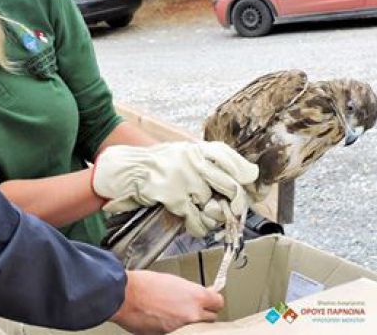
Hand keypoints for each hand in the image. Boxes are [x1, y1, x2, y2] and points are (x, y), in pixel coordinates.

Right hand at [92, 142, 258, 236]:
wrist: (124, 170)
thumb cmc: (153, 164)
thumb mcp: (180, 153)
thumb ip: (205, 160)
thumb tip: (241, 174)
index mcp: (195, 149)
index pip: (230, 158)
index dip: (245, 173)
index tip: (251, 184)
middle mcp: (192, 162)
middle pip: (229, 186)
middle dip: (236, 202)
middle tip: (234, 210)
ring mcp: (184, 179)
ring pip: (214, 206)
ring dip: (213, 217)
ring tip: (206, 217)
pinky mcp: (174, 197)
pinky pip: (197, 218)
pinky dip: (199, 226)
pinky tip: (194, 224)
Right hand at [110, 270, 223, 333]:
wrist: (125, 296)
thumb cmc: (142, 285)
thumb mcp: (171, 280)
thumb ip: (188, 290)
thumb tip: (196, 294)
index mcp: (195, 296)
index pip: (218, 302)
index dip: (213, 300)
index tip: (209, 299)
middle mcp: (192, 314)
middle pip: (211, 317)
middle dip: (202, 312)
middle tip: (191, 306)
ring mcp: (182, 328)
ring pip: (195, 326)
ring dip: (189, 321)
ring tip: (174, 312)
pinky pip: (180, 332)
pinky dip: (175, 327)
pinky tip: (164, 318)